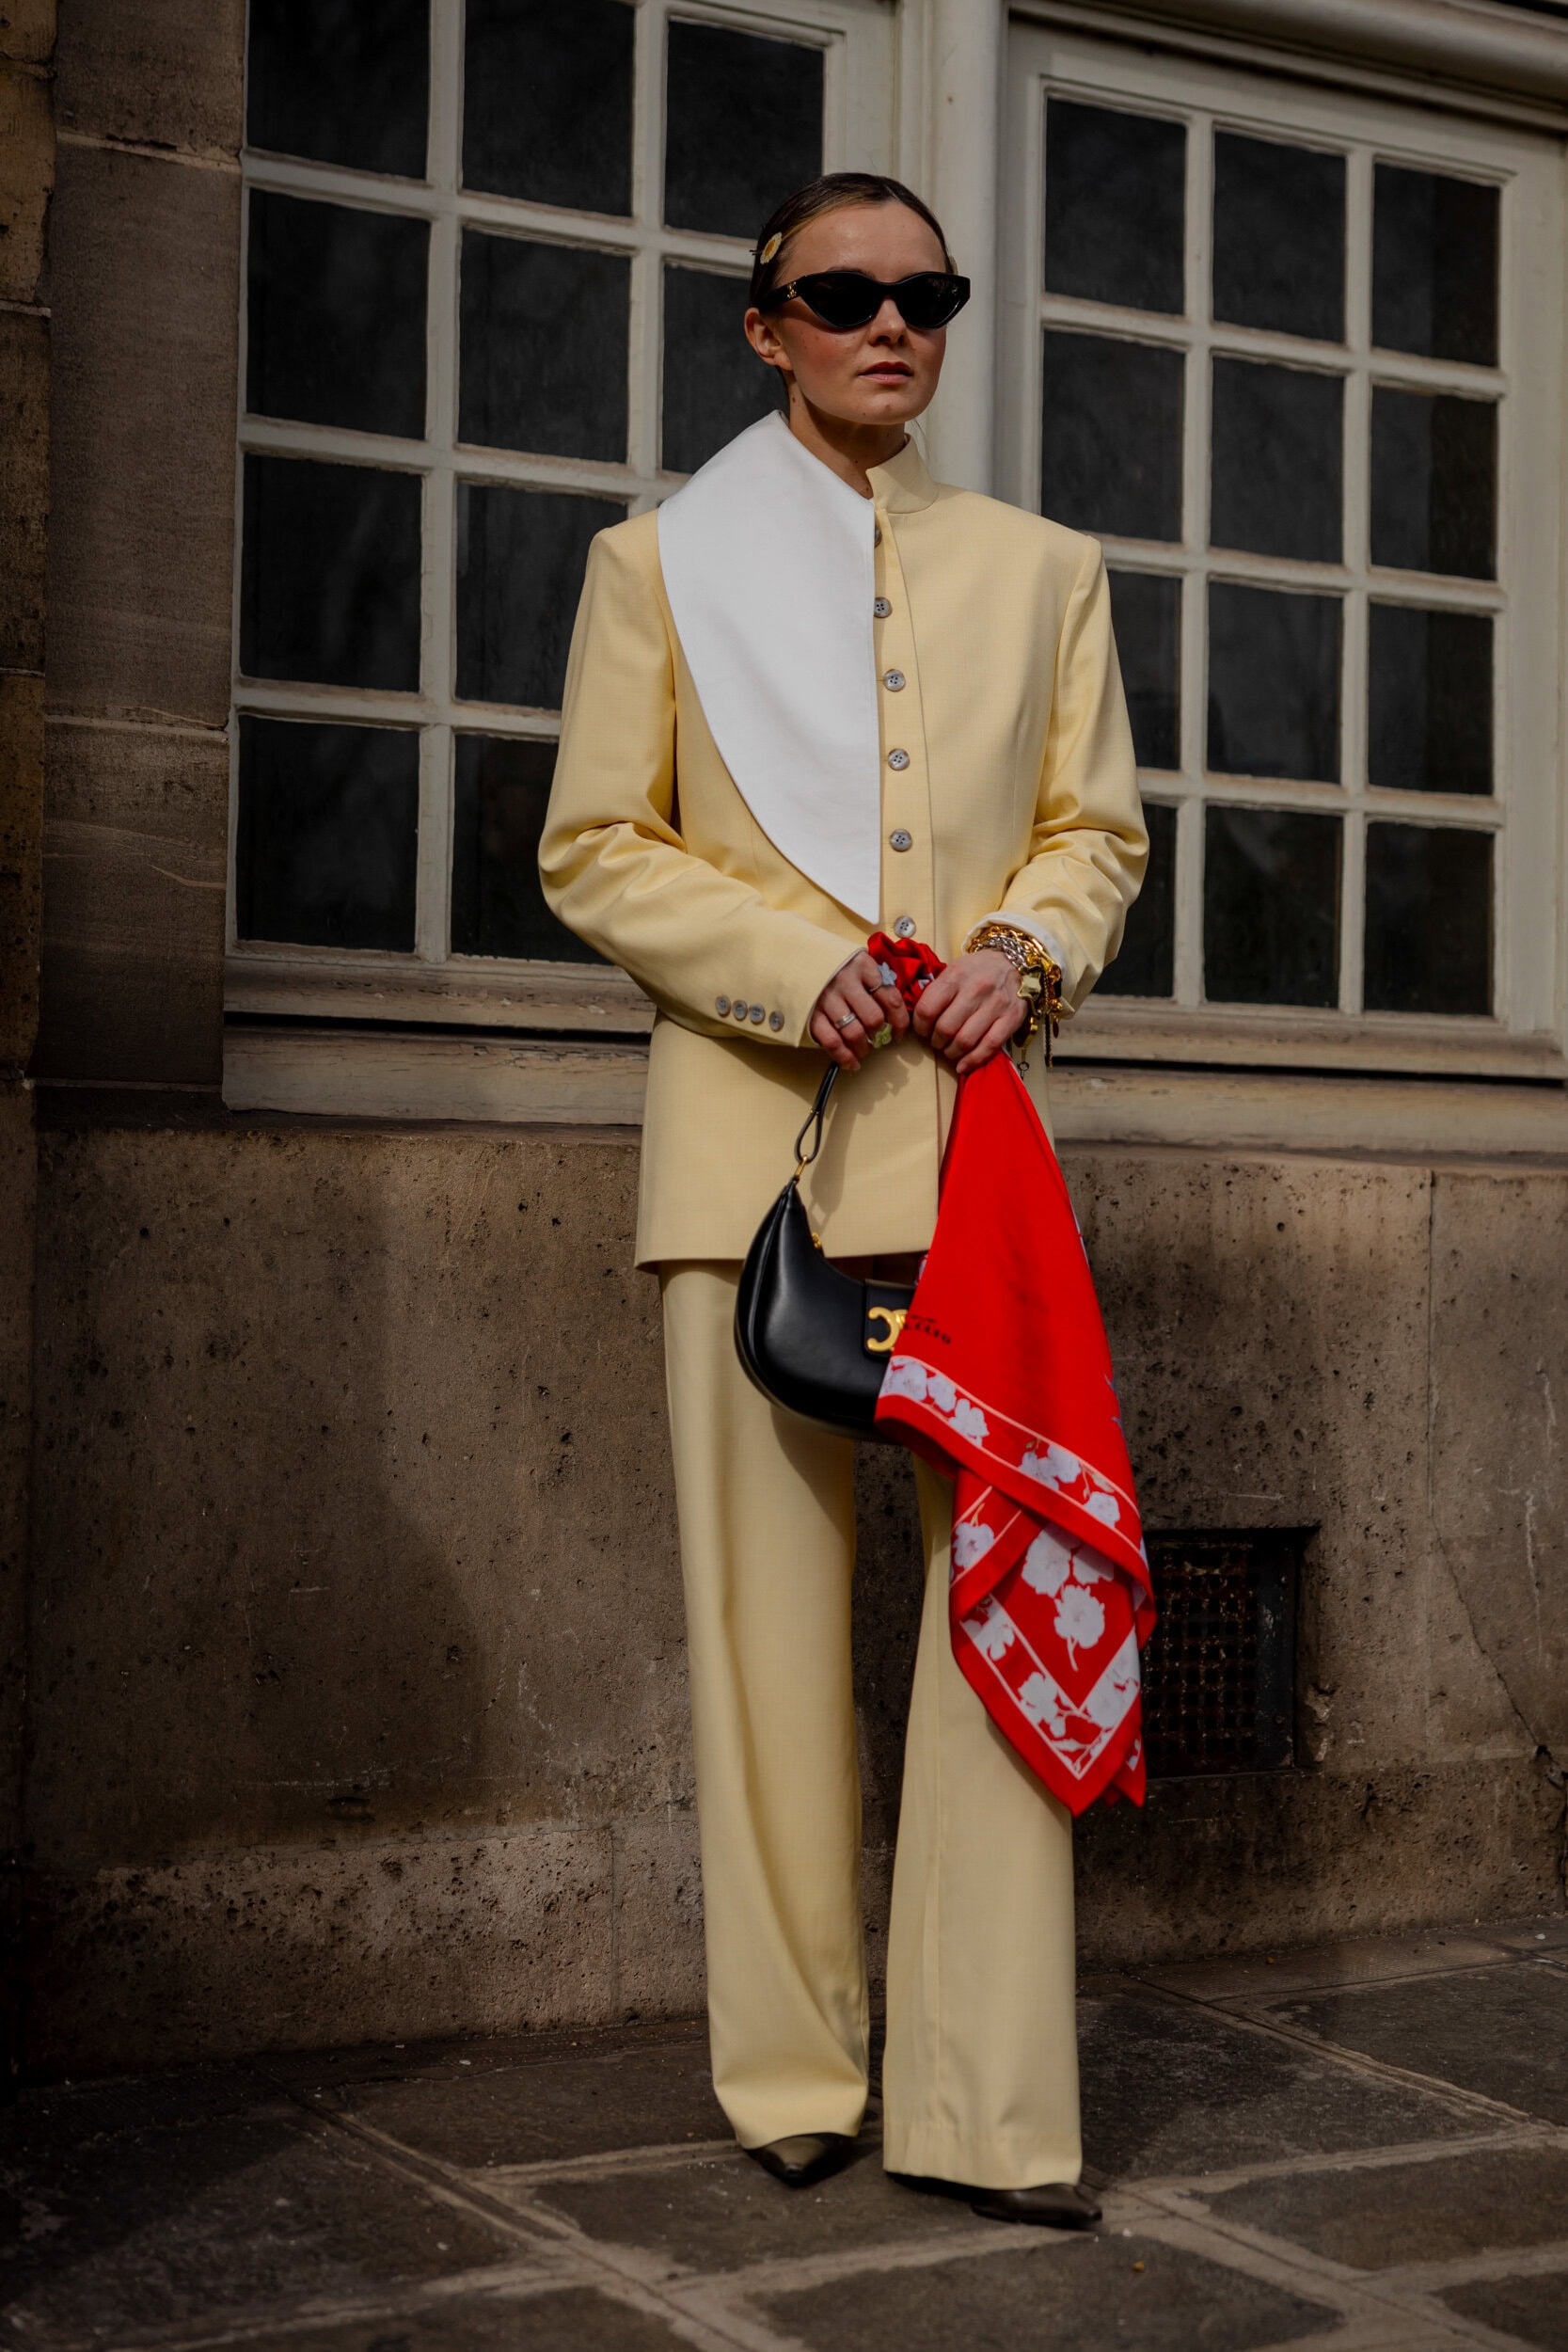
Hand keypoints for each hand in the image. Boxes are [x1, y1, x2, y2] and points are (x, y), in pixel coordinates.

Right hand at [809, 950, 911, 1069]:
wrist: (795, 957)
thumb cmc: (832, 963)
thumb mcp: (856, 962)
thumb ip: (875, 981)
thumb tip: (894, 1014)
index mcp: (862, 965)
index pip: (891, 999)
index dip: (900, 1021)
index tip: (899, 1032)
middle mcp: (846, 980)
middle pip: (873, 1018)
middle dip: (879, 1035)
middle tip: (878, 1039)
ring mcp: (827, 998)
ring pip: (854, 1032)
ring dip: (863, 1048)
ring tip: (864, 1050)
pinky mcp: (811, 1013)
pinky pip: (832, 1041)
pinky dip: (844, 1057)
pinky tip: (851, 1063)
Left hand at [910, 949, 1027, 1074]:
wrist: (1015, 963)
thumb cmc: (979, 969)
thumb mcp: (955, 969)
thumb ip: (938, 991)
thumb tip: (920, 1018)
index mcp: (956, 976)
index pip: (927, 1009)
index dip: (920, 1027)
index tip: (922, 1031)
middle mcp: (976, 989)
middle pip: (946, 1028)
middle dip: (936, 1042)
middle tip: (937, 1042)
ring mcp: (996, 1004)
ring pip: (965, 1040)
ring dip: (952, 1053)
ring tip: (950, 1051)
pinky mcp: (1012, 1018)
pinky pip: (989, 1046)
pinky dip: (973, 1060)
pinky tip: (963, 1065)